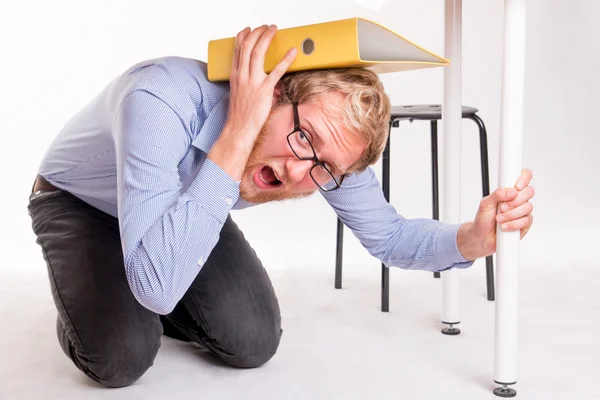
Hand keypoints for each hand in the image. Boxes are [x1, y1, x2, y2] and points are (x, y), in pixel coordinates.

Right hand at [208, 24, 297, 179]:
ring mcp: (252, 81)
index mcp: (235, 74)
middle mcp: (242, 74)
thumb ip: (245, 79)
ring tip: (274, 30)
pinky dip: (285, 59)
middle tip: (267, 27)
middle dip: (258, 32)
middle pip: (248, 45)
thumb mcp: (238, 91)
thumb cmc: (240, 113)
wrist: (239, 128)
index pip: (238, 48)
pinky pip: (276, 71)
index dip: (244, 35)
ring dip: (267, 37)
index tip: (250, 30)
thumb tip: (255, 74)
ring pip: (258, 51)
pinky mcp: (264, 89)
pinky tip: (292, 52)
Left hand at [458, 169, 534, 259]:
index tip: (516, 186)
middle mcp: (518, 199)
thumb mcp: (485, 203)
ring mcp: (523, 211)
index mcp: (509, 190)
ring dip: (511, 214)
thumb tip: (511, 191)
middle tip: (501, 207)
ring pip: (528, 207)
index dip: (524, 178)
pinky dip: (514, 224)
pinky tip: (504, 226)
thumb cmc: (483, 218)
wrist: (481, 237)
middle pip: (529, 192)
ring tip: (499, 219)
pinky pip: (526, 221)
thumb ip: (497, 194)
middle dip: (514, 201)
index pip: (523, 176)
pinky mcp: (525, 224)